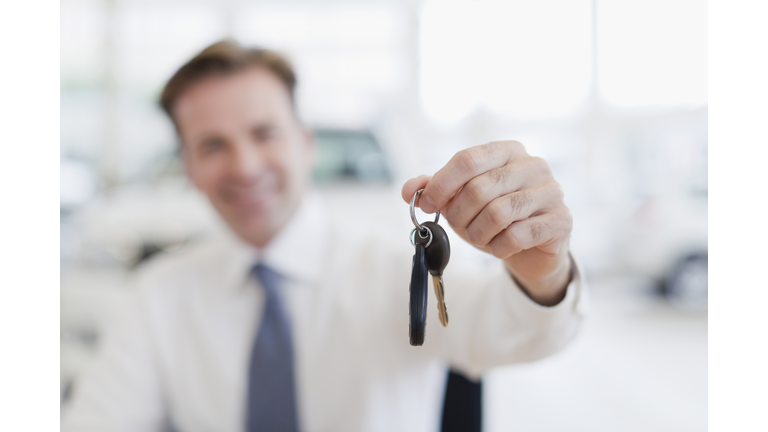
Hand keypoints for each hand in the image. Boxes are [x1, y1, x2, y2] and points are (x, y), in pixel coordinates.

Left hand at [401, 141, 572, 305]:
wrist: (533, 249)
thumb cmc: (494, 218)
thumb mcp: (462, 202)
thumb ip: (436, 191)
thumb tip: (410, 190)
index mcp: (507, 150)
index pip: (467, 160)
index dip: (441, 184)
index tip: (427, 205)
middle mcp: (533, 165)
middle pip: (479, 188)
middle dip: (459, 215)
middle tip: (458, 226)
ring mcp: (551, 191)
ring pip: (497, 213)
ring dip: (477, 233)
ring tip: (479, 238)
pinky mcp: (561, 220)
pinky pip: (516, 236)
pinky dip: (499, 247)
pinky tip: (500, 247)